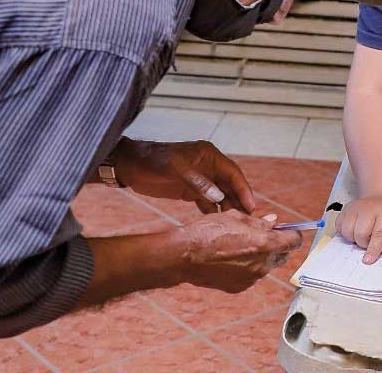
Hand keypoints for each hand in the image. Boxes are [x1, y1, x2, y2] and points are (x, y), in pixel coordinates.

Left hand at [110, 138, 254, 213]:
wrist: (130, 166)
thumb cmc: (153, 161)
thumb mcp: (175, 168)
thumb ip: (198, 182)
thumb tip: (219, 197)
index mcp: (209, 155)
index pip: (232, 173)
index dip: (243, 189)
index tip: (251, 206)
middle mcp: (208, 166)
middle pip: (230, 185)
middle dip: (239, 201)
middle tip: (248, 220)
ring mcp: (200, 180)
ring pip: (221, 195)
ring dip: (228, 208)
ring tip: (236, 225)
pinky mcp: (191, 191)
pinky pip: (208, 203)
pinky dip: (214, 212)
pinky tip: (218, 223)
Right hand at [176, 210, 301, 292]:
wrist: (185, 255)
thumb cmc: (209, 232)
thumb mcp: (237, 218)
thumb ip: (259, 222)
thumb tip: (273, 222)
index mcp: (266, 243)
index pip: (294, 241)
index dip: (292, 234)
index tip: (288, 231)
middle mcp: (263, 264)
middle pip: (282, 255)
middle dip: (277, 245)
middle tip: (263, 236)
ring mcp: (252, 278)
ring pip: (266, 265)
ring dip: (260, 256)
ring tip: (240, 246)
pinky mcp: (240, 286)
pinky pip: (251, 275)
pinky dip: (246, 267)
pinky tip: (230, 259)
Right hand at [336, 195, 381, 263]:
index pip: (379, 234)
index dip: (373, 249)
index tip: (368, 260)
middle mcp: (370, 207)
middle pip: (360, 234)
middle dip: (364, 243)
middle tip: (371, 240)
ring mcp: (356, 207)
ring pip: (347, 231)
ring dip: (354, 238)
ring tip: (364, 234)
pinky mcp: (346, 208)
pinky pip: (339, 226)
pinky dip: (346, 232)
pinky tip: (355, 229)